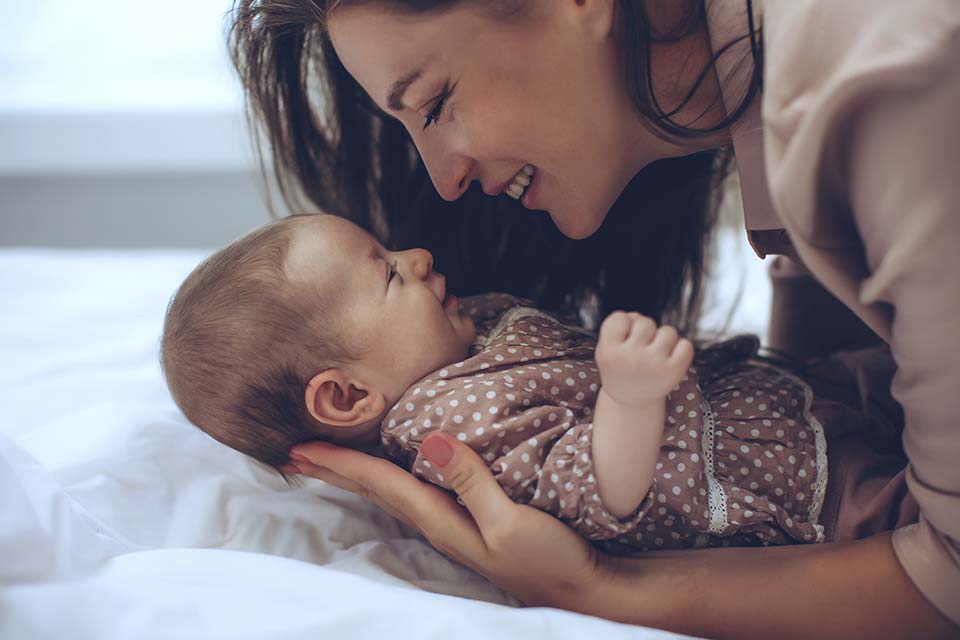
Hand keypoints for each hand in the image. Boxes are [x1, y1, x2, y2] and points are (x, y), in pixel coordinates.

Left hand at [286, 434, 608, 608]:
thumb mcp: (511, 521)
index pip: (380, 484)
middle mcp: (438, 524)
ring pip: (391, 494)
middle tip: (295, 454)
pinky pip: (416, 494)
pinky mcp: (470, 522)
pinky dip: (390, 480)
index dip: (340, 464)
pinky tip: (394, 474)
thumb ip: (471, 482)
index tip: (301, 449)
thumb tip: (430, 441)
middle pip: (375, 491)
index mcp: (441, 520)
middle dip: (334, 471)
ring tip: (328, 462)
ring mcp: (453, 526)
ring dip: (356, 476)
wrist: (584, 588)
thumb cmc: (550, 558)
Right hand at [595, 311, 693, 406]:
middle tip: (640, 349)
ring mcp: (654, 364)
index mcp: (609, 352)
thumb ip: (616, 328)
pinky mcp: (674, 371)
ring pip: (667, 331)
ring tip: (655, 354)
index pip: (620, 318)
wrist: (631, 403)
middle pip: (645, 322)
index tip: (624, 337)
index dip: (624, 324)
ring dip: (663, 339)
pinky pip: (686, 345)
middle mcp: (631, 357)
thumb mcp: (606, 350)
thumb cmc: (620, 371)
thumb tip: (636, 316)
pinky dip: (681, 349)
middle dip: (644, 331)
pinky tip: (669, 358)